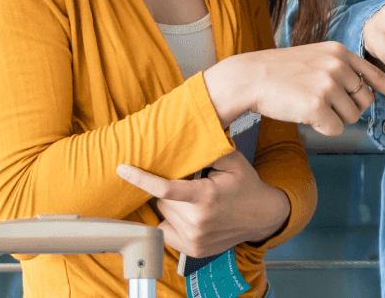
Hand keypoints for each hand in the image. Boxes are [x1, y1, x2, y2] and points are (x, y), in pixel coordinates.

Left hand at [116, 152, 289, 257]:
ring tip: (194, 200)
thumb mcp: (232, 161)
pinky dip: (171, 220)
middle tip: (190, 184)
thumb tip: (187, 134)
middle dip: (169, 189)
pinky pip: (166, 231)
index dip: (140, 178)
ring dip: (171, 205)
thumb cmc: (245, 185)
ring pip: (164, 215)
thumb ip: (209, 148)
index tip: (122, 169)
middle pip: (162, 200)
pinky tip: (187, 214)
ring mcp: (194, 239)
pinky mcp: (192, 250)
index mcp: (206, 197)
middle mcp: (198, 222)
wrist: (262, 216)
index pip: (165, 189)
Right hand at [203, 42, 384, 134]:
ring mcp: (327, 85)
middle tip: (325, 104)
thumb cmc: (280, 71)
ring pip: (351, 117)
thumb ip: (339, 69)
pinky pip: (335, 129)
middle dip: (349, 108)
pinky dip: (322, 128)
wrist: (250, 77)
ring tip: (309, 104)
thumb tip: (362, 91)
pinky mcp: (317, 105)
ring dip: (333, 118)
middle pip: (364, 100)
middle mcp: (337, 66)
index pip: (373, 72)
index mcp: (338, 52)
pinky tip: (305, 115)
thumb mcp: (314, 57)